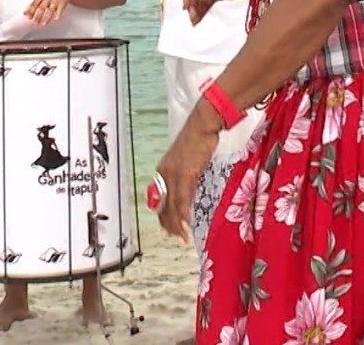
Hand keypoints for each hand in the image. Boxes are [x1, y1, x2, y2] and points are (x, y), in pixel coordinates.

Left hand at [25, 0, 73, 25]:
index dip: (31, 11)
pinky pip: (60, 10)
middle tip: (34, 23)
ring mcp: (55, 1)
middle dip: (37, 16)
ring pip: (50, 10)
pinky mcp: (62, 4)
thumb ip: (34, 4)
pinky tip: (55, 19)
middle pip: (41, 8)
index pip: (34, 3)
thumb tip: (26, 13)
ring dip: (46, 18)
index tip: (28, 17)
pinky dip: (57, 15)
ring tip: (43, 24)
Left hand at [154, 105, 219, 244]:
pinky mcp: (184, 174)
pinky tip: (186, 224)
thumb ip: (185, 173)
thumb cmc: (198, 138)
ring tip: (182, 237)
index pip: (161, 199)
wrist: (202, 125)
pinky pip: (183, 199)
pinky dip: (184, 214)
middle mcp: (165, 173)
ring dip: (177, 224)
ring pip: (173, 205)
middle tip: (176, 238)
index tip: (169, 228)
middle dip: (169, 224)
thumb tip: (189, 185)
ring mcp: (173, 174)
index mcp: (164, 170)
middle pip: (164, 205)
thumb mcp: (187, 158)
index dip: (164, 215)